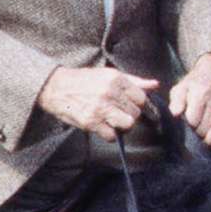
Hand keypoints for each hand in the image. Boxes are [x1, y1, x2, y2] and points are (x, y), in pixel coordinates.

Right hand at [38, 65, 163, 140]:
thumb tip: (155, 85)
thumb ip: (133, 81)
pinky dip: (109, 134)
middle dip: (129, 115)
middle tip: (117, 112)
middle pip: (135, 113)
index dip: (137, 103)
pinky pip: (111, 136)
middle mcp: (110, 92)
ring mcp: (100, 108)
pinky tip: (102, 126)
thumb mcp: (108, 75)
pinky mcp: (90, 122)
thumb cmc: (84, 81)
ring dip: (122, 126)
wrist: (55, 87)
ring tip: (113, 120)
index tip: (128, 104)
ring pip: (127, 124)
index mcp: (116, 79)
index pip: (141, 98)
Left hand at [168, 52, 210, 148]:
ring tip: (202, 133)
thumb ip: (176, 101)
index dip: (187, 127)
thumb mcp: (182, 87)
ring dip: (208, 139)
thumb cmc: (198, 82)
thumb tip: (175, 114)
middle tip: (193, 129)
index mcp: (202, 94)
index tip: (185, 124)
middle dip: (196, 133)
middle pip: (204, 130)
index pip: (193, 122)